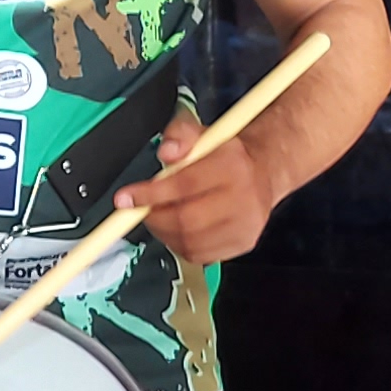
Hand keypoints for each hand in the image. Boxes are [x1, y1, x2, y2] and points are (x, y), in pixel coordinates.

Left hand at [121, 112, 278, 263]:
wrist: (263, 172)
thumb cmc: (228, 156)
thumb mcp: (203, 134)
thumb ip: (180, 136)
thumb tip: (166, 152)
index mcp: (234, 165)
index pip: (185, 184)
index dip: (150, 194)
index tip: (127, 198)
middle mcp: (245, 197)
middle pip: (187, 220)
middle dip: (154, 218)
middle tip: (140, 210)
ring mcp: (246, 225)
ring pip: (192, 242)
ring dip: (164, 234)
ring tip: (159, 218)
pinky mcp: (243, 243)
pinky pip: (201, 255)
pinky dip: (180, 246)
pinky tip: (177, 231)